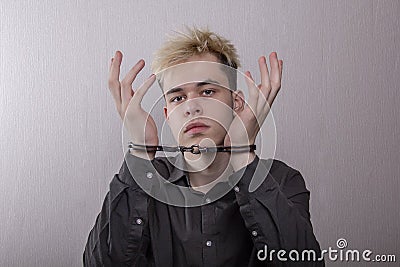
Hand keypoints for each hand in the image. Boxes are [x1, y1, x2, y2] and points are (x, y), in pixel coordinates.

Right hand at [108, 51, 157, 157]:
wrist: (145, 146)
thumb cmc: (144, 130)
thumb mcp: (137, 111)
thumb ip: (134, 100)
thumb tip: (136, 90)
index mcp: (121, 105)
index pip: (113, 84)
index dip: (112, 70)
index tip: (114, 59)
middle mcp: (120, 106)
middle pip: (112, 82)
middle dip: (115, 66)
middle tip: (118, 53)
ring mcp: (126, 109)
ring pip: (124, 85)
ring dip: (132, 71)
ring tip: (142, 61)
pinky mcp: (134, 112)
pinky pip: (138, 94)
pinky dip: (145, 84)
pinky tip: (151, 76)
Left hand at [225, 52, 282, 169]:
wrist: (238, 147)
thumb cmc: (238, 132)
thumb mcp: (243, 113)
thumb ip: (245, 101)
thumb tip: (242, 91)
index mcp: (263, 106)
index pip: (274, 86)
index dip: (277, 73)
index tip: (277, 61)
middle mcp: (264, 107)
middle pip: (276, 83)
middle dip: (275, 67)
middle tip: (274, 54)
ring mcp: (259, 110)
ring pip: (269, 87)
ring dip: (267, 71)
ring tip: (263, 58)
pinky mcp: (252, 113)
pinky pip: (255, 95)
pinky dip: (252, 83)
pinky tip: (248, 73)